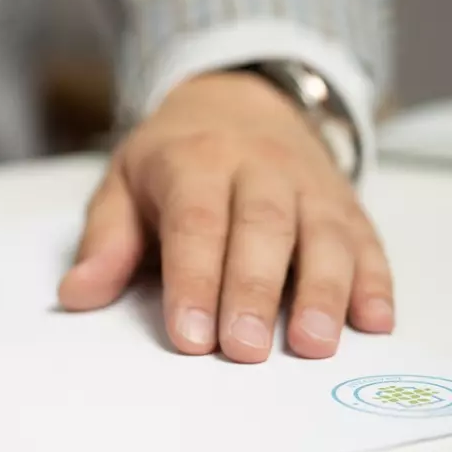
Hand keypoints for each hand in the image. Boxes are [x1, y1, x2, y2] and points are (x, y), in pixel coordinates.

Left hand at [58, 71, 393, 361]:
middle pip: (262, 228)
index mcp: (194, 161)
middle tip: (245, 350)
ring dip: (323, 291)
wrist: (240, 100)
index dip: (193, 280)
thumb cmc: (174, 158)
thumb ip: (106, 241)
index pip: (195, 222)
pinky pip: (365, 238)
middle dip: (254, 290)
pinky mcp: (346, 203)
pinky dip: (375, 281)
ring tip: (313, 344)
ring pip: (322, 233)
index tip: (189, 336)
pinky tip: (375, 322)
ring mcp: (309, 183)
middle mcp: (258, 166)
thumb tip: (77, 294)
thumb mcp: (124, 183)